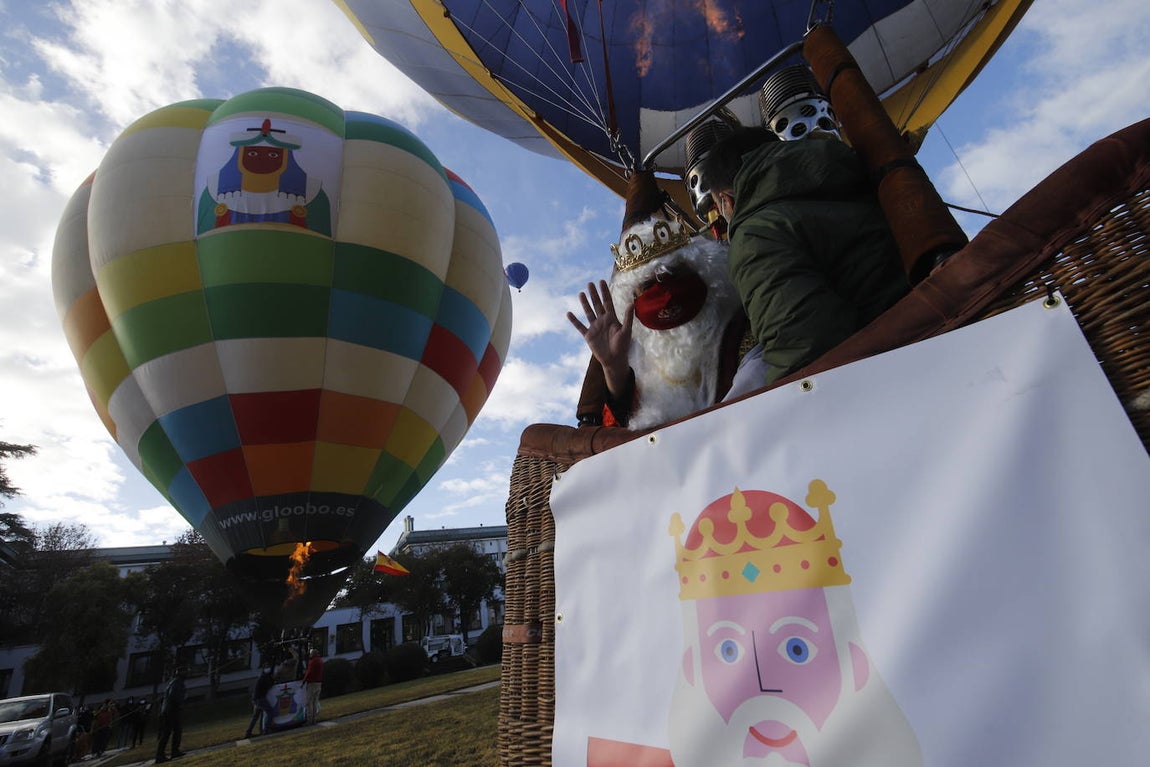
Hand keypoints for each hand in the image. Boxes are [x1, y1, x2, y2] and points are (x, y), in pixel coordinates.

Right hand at [567, 279, 633, 394]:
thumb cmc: (623, 346)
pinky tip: (569, 313)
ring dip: (584, 303)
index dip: (605, 292)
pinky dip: (574, 321)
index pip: (607, 302)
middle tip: (590, 283)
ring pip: (588, 312)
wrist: (614, 360)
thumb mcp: (626, 331)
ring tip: (581, 293)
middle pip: (597, 304)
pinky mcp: (588, 336)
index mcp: (612, 318)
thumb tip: (632, 303)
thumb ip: (628, 317)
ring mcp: (595, 327)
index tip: (601, 281)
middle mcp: (602, 321)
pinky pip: (580, 327)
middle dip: (594, 294)